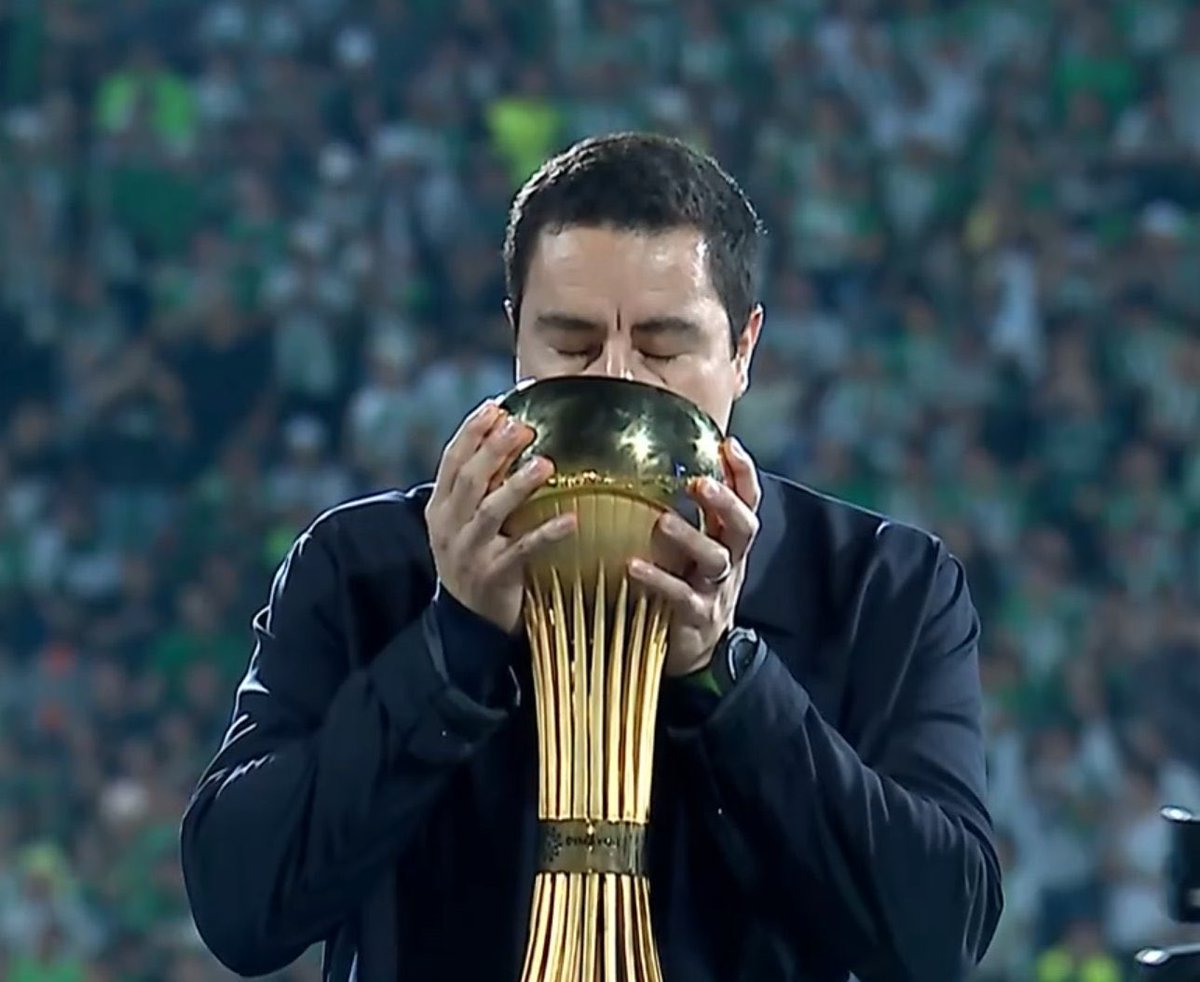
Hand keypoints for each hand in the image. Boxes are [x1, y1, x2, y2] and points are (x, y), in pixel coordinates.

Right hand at [425, 400, 576, 634]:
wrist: (466, 621)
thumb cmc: (475, 557)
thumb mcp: (465, 520)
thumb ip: (479, 485)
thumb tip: (507, 433)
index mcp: (440, 508)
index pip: (451, 460)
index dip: (472, 431)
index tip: (496, 407)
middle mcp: (449, 527)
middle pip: (470, 479)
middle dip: (495, 449)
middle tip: (524, 427)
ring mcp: (469, 553)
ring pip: (490, 511)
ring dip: (518, 485)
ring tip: (546, 464)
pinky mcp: (493, 576)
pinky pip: (522, 550)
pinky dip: (547, 532)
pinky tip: (571, 519)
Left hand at [628, 437, 760, 676]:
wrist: (698, 649)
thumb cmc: (691, 586)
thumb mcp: (697, 549)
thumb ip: (690, 516)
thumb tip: (657, 465)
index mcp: (730, 540)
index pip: (748, 500)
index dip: (743, 473)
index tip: (727, 444)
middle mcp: (731, 561)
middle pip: (742, 527)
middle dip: (725, 503)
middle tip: (700, 483)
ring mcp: (716, 589)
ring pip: (715, 560)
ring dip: (690, 538)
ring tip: (663, 522)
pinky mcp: (696, 616)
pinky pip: (680, 595)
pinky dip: (658, 580)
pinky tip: (633, 567)